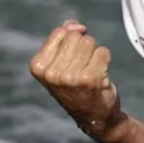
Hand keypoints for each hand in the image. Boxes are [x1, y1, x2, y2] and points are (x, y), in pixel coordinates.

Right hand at [29, 20, 122, 137]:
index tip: (72, 59)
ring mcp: (71, 76)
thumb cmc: (76, 87)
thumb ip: (63, 38)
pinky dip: (104, 59)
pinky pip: (103, 51)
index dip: (71, 39)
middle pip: (76, 36)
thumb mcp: (60, 63)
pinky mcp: (90, 78)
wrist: (93, 117)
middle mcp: (52, 73)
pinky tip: (100, 75)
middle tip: (82, 67)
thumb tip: (74, 25)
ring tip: (90, 71)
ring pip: (90, 42)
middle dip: (83, 47)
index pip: (60, 32)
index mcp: (38, 67)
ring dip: (94, 54)